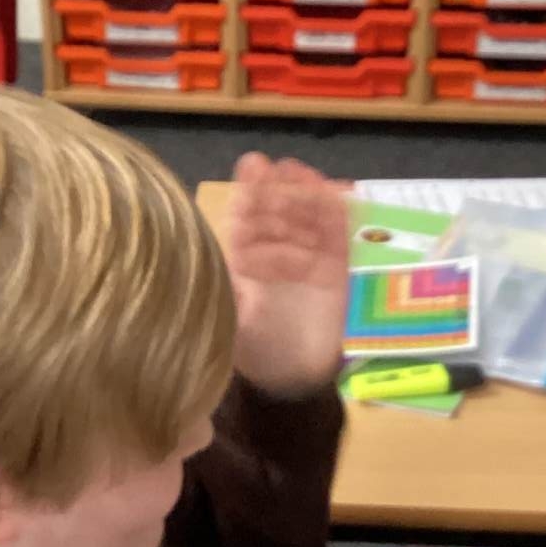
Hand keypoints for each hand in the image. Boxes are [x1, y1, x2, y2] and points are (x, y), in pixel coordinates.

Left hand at [227, 152, 348, 397]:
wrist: (297, 378)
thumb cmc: (257, 351)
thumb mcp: (230, 320)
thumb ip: (226, 288)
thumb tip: (209, 256)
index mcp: (244, 260)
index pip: (247, 219)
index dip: (250, 193)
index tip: (252, 168)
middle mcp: (274, 252)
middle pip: (277, 210)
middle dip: (274, 188)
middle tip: (271, 171)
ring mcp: (308, 257)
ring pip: (306, 215)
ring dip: (302, 192)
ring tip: (298, 173)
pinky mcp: (336, 267)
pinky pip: (337, 234)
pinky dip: (336, 211)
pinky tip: (333, 190)